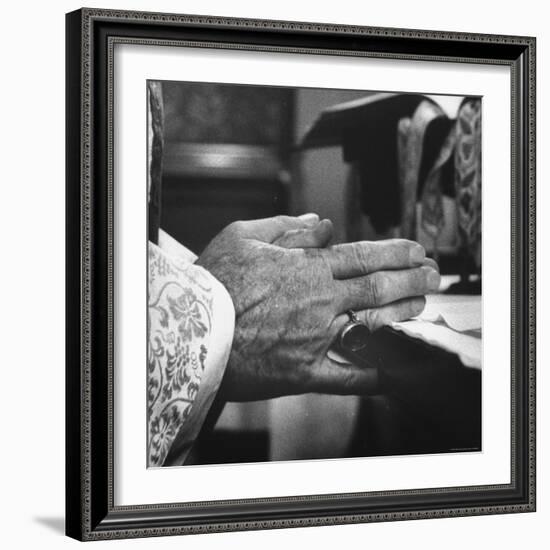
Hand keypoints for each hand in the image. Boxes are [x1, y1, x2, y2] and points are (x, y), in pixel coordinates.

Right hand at [196, 215, 439, 400]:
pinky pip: (344, 378)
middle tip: (434, 275)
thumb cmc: (214, 283)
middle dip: (413, 279)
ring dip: (402, 314)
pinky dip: (369, 377)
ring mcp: (316, 339)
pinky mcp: (304, 373)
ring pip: (371, 324)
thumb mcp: (242, 236)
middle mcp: (320, 302)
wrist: (191, 332)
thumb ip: (287, 229)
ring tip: (423, 304)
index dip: (396, 252)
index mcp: (307, 269)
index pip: (364, 256)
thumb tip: (322, 225)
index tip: (417, 250)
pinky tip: (390, 375)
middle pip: (379, 287)